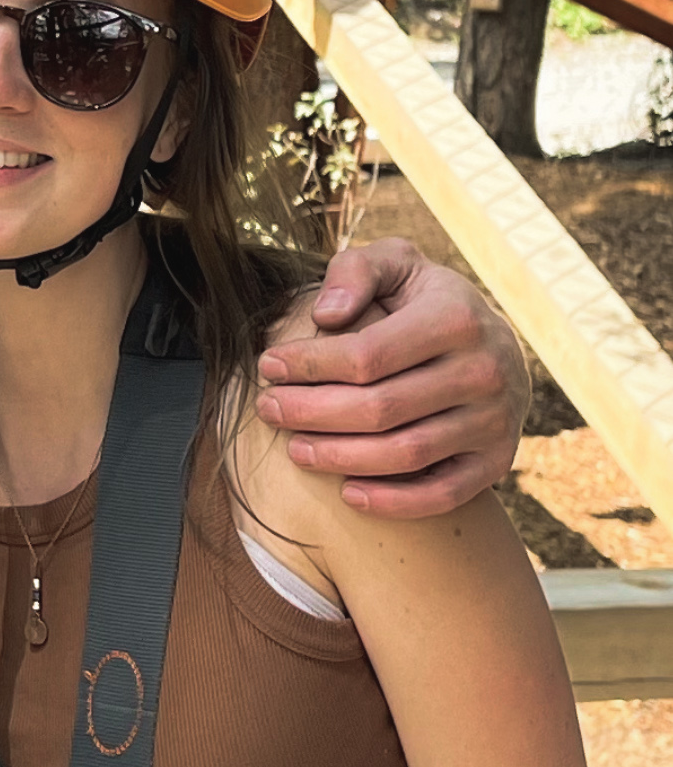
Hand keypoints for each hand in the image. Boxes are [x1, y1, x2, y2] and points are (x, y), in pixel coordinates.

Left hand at [256, 237, 529, 517]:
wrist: (496, 344)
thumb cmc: (426, 301)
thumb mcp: (396, 263)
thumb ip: (356, 271)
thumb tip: (325, 315)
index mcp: (456, 318)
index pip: (367, 354)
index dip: (310, 365)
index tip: (268, 367)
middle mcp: (484, 371)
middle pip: (380, 408)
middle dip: (312, 412)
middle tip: (268, 409)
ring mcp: (495, 421)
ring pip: (405, 454)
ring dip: (340, 458)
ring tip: (296, 448)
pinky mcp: (497, 462)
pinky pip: (442, 494)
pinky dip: (393, 502)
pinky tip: (348, 494)